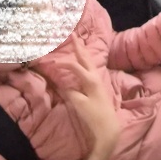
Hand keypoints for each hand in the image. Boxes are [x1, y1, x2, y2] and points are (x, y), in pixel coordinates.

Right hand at [57, 39, 119, 156]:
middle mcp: (95, 76)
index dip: (63, 63)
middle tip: (73, 33)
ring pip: (89, 61)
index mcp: (91, 79)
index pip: (75, 66)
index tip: (52, 64)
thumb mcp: (79, 103)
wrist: (108, 126)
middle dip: (78, 46)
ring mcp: (98, 80)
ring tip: (78, 42)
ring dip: (82, 51)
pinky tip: (84, 60)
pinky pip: (90, 68)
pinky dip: (85, 61)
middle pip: (85, 57)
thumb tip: (63, 83)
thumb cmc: (93, 115)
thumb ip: (70, 91)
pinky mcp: (98, 85)